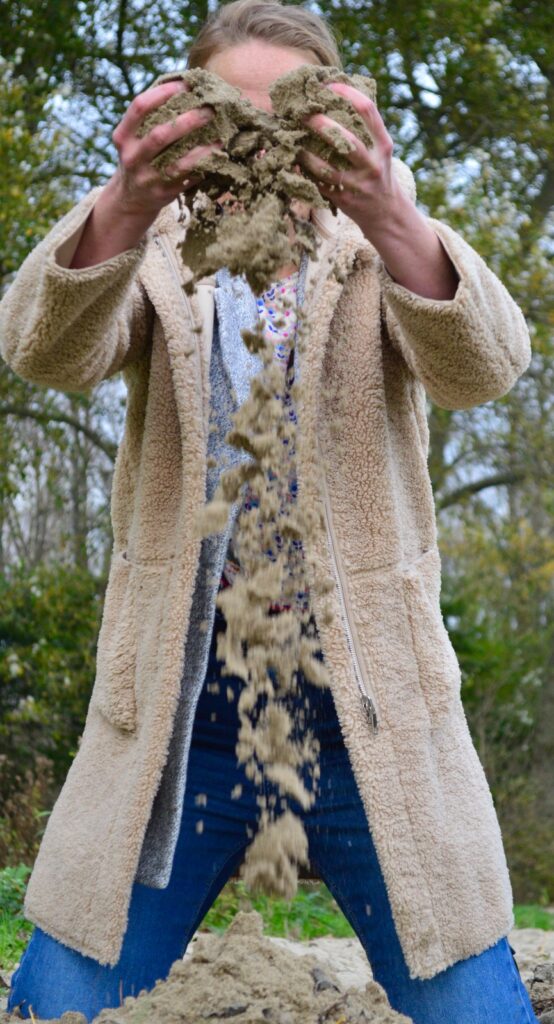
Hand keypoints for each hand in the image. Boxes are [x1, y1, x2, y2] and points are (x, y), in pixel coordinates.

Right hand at [109, 80, 222, 219]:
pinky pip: (188, 178)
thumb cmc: (140, 156)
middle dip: (188, 120)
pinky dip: (204, 166)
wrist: (131, 200)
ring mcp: (148, 179)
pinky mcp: (163, 194)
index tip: (186, 85)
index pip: (140, 106)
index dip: (163, 93)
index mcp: (122, 136)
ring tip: (221, 135)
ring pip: (178, 162)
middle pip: (161, 135)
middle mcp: (132, 157)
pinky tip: (217, 154)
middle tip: (209, 110)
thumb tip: (186, 85)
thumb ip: (152, 116)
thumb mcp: (134, 137)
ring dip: (202, 148)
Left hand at [298, 82, 402, 235]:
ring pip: (327, 167)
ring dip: (305, 153)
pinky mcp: (344, 200)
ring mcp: (358, 185)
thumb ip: (364, 127)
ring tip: (291, 140)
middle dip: (321, 124)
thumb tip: (336, 94)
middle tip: (303, 114)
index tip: (328, 85)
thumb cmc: (377, 172)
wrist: (386, 214)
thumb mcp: (380, 149)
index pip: (367, 110)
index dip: (346, 93)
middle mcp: (373, 164)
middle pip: (346, 139)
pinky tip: (294, 161)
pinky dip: (304, 172)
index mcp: (383, 144)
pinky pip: (319, 184)